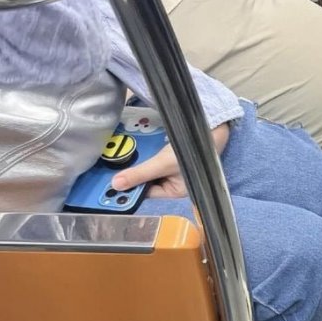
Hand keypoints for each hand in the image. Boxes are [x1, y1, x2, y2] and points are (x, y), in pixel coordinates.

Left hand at [111, 124, 229, 200]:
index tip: (110, 183)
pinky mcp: (168, 153)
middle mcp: (172, 181)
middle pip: (145, 179)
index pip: (147, 193)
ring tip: (119, 153)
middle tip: (111, 166)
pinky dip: (142, 150)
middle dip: (130, 172)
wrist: (211, 128)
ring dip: (135, 159)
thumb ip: (140, 174)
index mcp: (174, 190)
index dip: (130, 188)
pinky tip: (132, 144)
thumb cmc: (193, 151)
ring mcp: (170, 166)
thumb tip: (116, 185)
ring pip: (146, 166)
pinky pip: (150, 155)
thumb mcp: (163, 164)